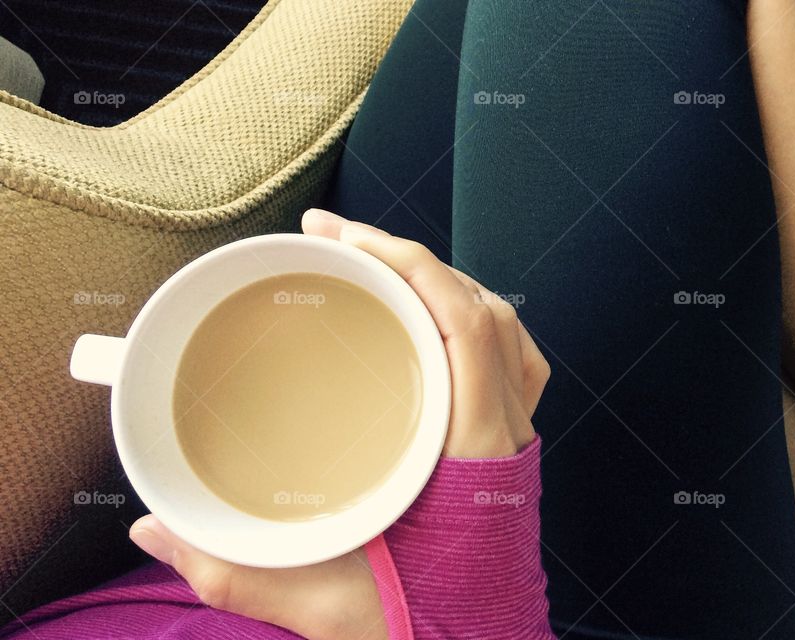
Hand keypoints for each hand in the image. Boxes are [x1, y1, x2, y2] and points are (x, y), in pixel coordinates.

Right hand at [129, 208, 549, 636]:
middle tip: (336, 237)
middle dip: (410, 257)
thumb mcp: (322, 603)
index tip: (344, 237)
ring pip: (504, 329)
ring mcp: (516, 440)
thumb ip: (232, 569)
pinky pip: (511, 362)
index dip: (410, 263)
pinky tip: (437, 317)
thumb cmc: (421, 633)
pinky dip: (475, 322)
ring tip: (382, 262)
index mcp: (475, 455)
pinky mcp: (509, 450)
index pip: (463, 326)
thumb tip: (153, 531)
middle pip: (481, 310)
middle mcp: (506, 436)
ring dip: (446, 282)